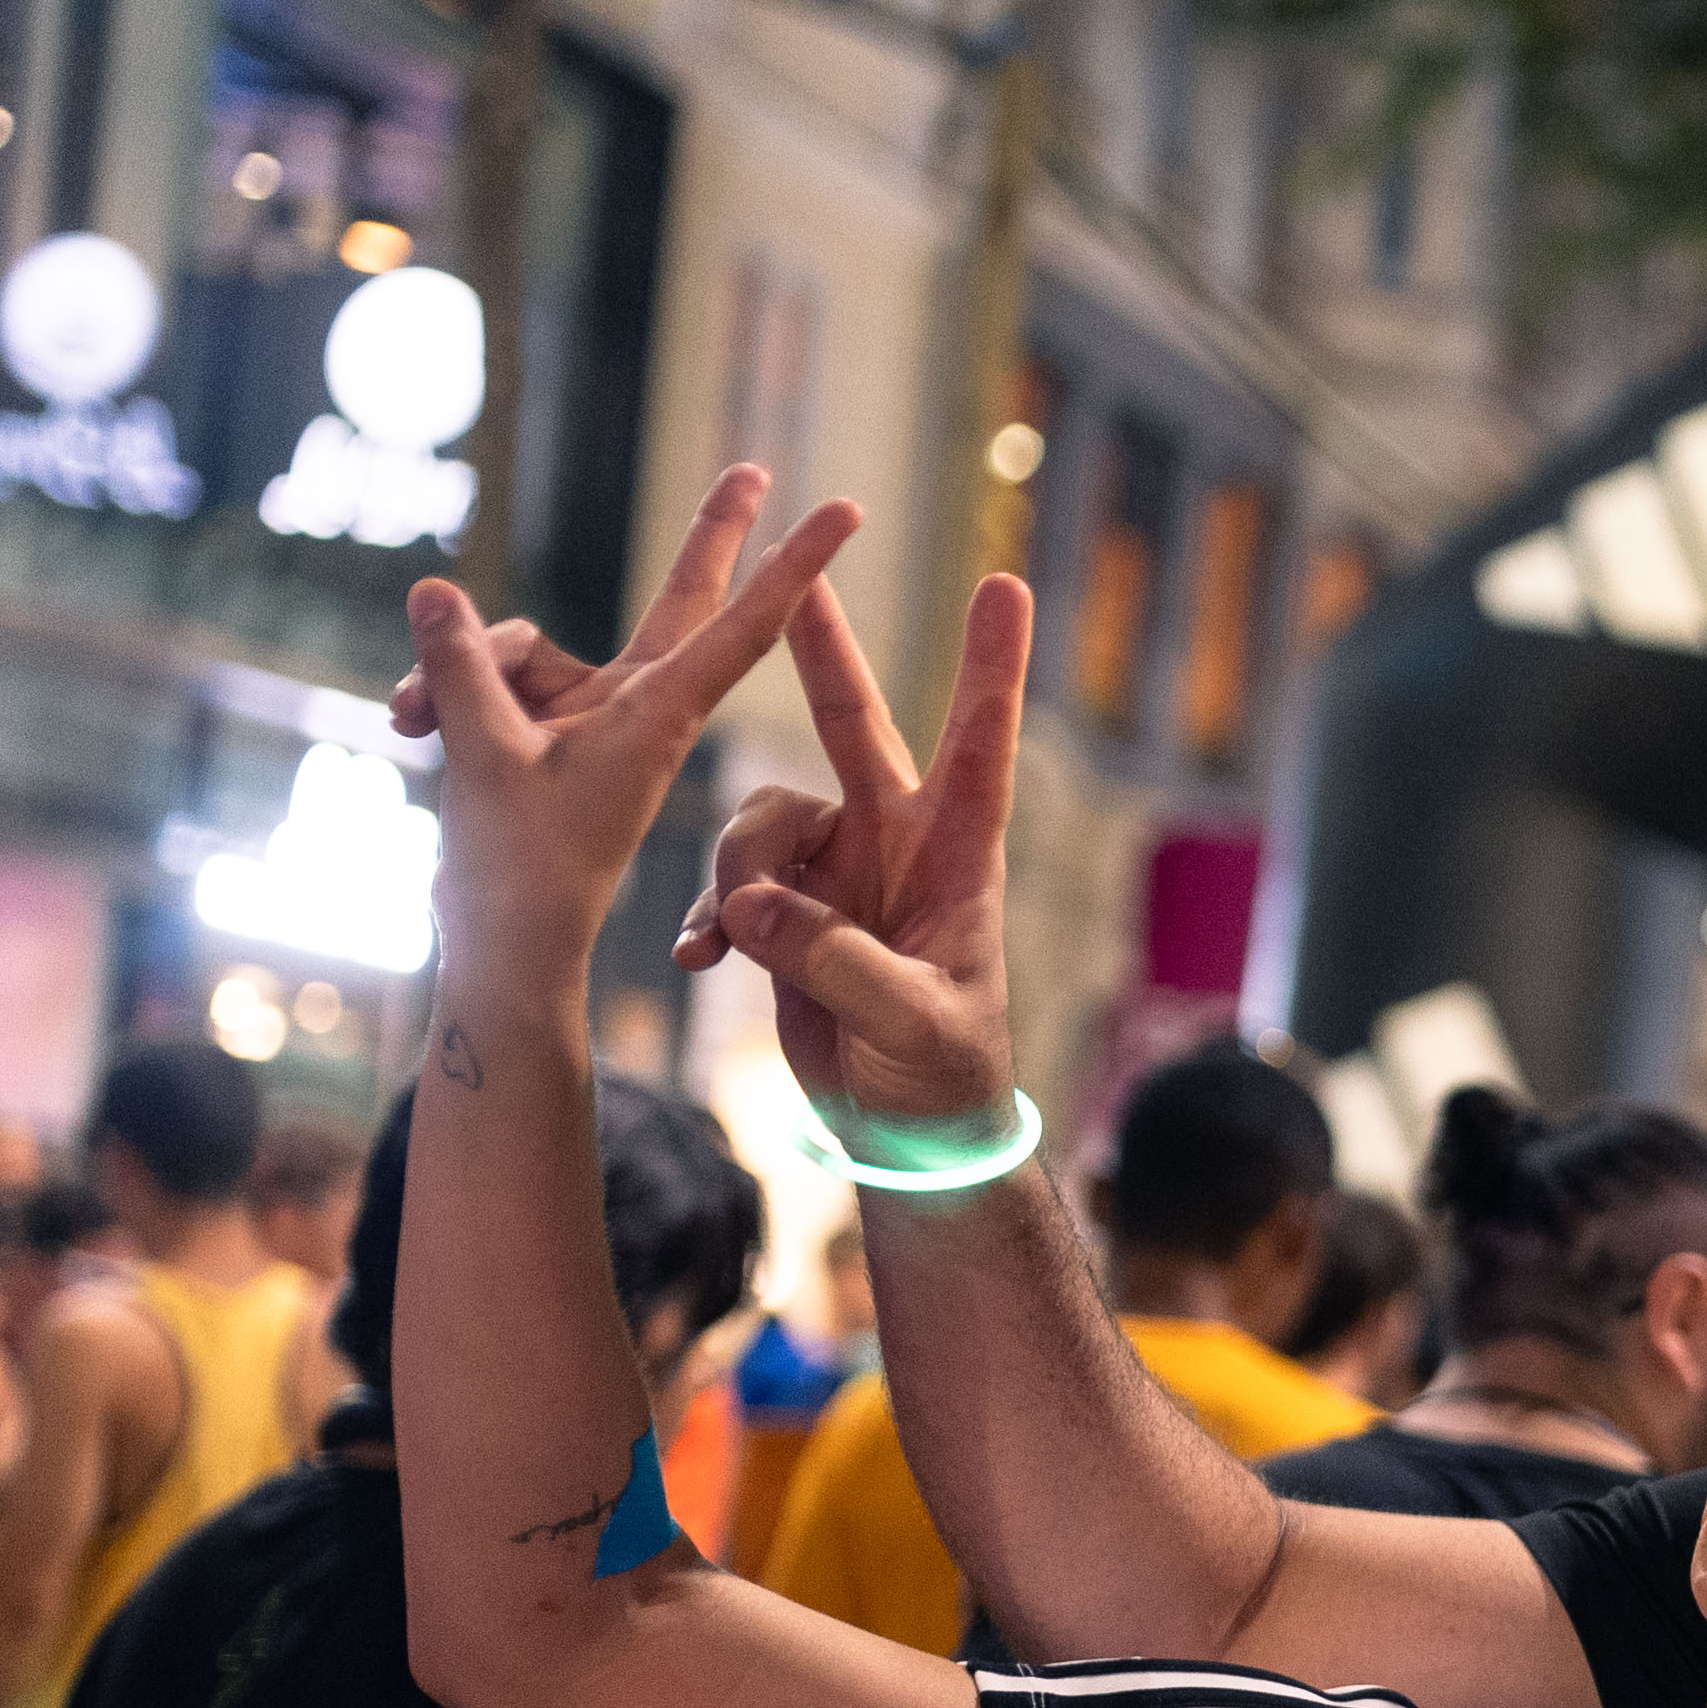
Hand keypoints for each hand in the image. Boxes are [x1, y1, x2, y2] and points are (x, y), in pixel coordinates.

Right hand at [404, 468, 861, 990]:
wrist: (504, 949)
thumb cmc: (522, 877)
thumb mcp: (486, 766)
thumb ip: (459, 674)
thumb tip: (435, 590)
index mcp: (662, 719)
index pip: (743, 628)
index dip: (791, 568)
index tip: (843, 513)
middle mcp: (638, 706)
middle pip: (678, 600)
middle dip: (709, 536)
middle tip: (758, 467)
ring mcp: (590, 712)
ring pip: (523, 644)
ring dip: (455, 672)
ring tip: (407, 722)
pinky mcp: (542, 724)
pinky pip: (486, 674)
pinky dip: (438, 694)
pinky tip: (402, 727)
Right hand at [687, 570, 1031, 1133]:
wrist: (905, 1134)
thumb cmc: (943, 1081)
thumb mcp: (911, 1026)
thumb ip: (838, 962)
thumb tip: (755, 905)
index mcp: (956, 860)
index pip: (979, 747)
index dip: (991, 667)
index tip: (1006, 586)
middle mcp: (896, 847)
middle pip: (853, 727)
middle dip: (823, 651)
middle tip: (800, 573)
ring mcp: (837, 873)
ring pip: (758, 822)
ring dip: (736, 875)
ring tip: (740, 942)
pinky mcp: (787, 912)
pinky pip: (728, 884)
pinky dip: (707, 918)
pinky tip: (700, 958)